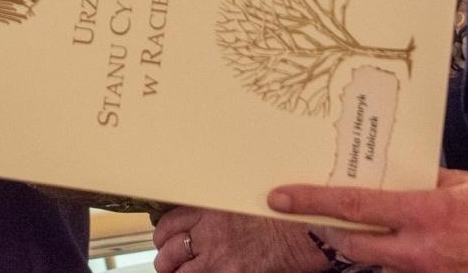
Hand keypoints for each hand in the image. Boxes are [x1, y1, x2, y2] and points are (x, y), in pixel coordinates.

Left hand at [152, 206, 326, 272]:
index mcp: (211, 210)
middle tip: (165, 262)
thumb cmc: (283, 215)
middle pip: (170, 247)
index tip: (164, 239)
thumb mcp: (245, 202)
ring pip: (179, 269)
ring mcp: (217, 255)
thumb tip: (211, 220)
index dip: (163, 233)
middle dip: (165, 256)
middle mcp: (209, 231)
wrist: (304, 230)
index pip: (171, 221)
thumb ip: (223, 211)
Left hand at [267, 169, 467, 272]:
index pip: (356, 207)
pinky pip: (406, 272)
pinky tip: (409, 244)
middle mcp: (421, 249)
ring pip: (379, 263)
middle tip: (314, 215)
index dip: (313, 201)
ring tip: (364, 227)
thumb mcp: (467, 182)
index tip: (280, 196)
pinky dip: (398, 257)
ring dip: (369, 246)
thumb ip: (429, 178)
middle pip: (355, 244)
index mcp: (426, 213)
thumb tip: (400, 171)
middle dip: (330, 231)